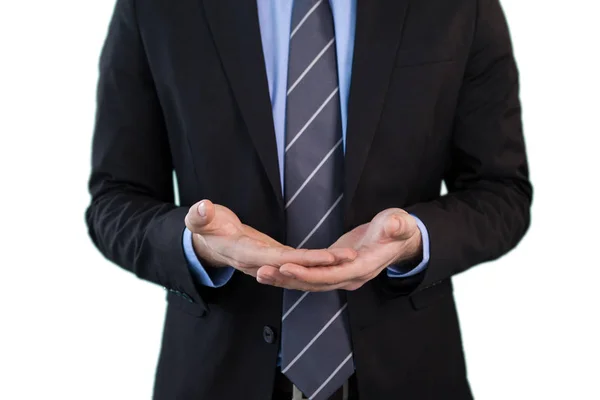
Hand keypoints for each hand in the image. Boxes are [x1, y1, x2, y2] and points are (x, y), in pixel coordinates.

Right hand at [185, 200, 355, 276]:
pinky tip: (334, 258)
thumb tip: (201, 208)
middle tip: (349, 258)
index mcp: (245, 254)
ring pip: (300, 268)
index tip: (324, 257)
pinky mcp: (274, 259)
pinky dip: (315, 262)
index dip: (302, 259)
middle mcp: (260, 264)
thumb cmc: (206, 228)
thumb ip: (200, 216)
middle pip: (296, 267)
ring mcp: (268, 264)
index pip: (278, 258)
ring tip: (350, 257)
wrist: (208, 243)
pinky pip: (297, 263)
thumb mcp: (201, 220)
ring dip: (324, 265)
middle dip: (323, 265)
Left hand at [256, 208, 421, 290]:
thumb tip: (396, 224)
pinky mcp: (335, 271)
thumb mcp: (400, 223)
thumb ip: (397, 226)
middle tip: (262, 272)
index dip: (307, 273)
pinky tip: (274, 272)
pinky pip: (310, 278)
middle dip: (288, 279)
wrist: (401, 240)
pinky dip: (292, 277)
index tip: (286, 266)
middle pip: (314, 284)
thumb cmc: (399, 229)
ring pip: (309, 284)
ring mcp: (342, 277)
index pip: (330, 275)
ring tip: (260, 275)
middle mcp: (350, 278)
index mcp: (363, 268)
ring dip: (285, 281)